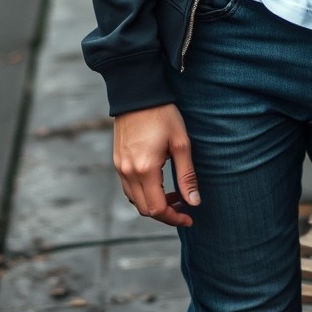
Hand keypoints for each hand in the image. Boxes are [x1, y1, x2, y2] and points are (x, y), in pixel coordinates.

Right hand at [113, 103, 199, 226]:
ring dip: (153, 204)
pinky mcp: (117, 161)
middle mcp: (128, 172)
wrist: (138, 93)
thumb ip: (187, 175)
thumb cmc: (163, 115)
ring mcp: (120, 167)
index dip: (174, 218)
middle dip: (165, 213)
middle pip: (144, 209)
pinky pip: (128, 188)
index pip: (157, 209)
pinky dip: (143, 193)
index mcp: (145, 170)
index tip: (189, 217)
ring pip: (135, 200)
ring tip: (174, 194)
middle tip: (184, 206)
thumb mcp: (181, 143)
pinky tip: (158, 183)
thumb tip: (194, 202)